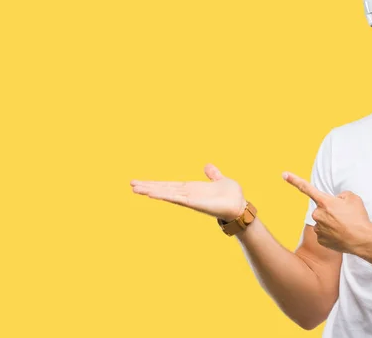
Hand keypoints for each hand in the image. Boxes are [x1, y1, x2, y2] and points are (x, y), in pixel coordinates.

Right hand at [130, 164, 246, 221]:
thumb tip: (207, 166)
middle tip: (131, 184)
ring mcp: (189, 199)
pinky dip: (164, 195)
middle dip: (147, 187)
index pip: (169, 185)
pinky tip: (152, 194)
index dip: (155, 184)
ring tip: (135, 188)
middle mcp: (187, 194)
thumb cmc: (232, 196)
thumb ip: (213, 175)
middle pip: (163, 189)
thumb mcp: (221, 180)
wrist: (240, 206)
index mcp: (191, 189)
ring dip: (151, 190)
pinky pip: (176, 198)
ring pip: (166, 193)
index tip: (141, 182)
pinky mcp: (193, 203)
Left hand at [282, 171, 371, 253]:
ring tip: (345, 226)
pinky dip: (331, 234)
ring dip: (331, 223)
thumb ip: (341, 195)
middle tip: (344, 217)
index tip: (284, 174)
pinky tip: (341, 235)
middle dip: (330, 211)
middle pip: (321, 209)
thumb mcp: (353, 198)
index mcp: (324, 202)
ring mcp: (318, 228)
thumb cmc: (358, 217)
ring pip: (322, 222)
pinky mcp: (320, 240)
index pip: (306, 188)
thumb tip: (336, 201)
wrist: (362, 239)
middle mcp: (317, 214)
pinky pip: (324, 233)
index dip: (294, 180)